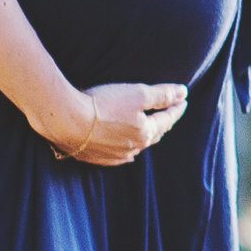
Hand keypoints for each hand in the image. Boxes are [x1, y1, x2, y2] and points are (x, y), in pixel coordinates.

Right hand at [33, 80, 187, 164]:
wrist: (67, 120)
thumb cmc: (103, 105)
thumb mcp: (138, 94)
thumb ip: (162, 94)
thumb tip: (183, 93)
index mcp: (146, 133)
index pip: (167, 119)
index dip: (176, 108)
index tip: (183, 100)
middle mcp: (133, 148)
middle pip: (154, 134)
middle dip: (163, 123)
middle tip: (169, 113)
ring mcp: (115, 155)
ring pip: (137, 146)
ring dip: (145, 136)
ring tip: (149, 129)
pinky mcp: (97, 158)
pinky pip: (119, 155)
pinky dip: (127, 149)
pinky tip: (128, 153)